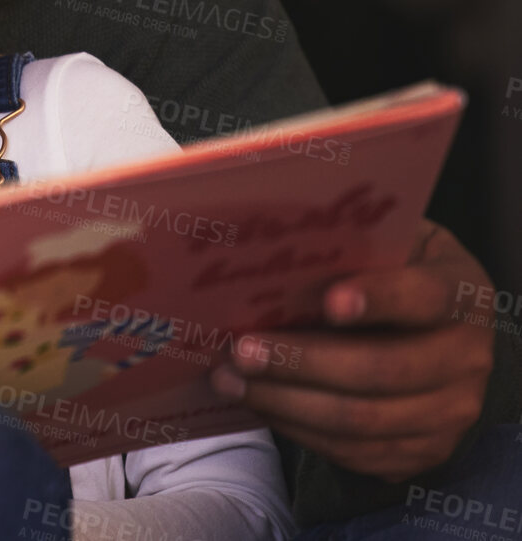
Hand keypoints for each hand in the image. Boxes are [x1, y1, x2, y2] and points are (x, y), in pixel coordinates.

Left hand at [210, 220, 495, 481]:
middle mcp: (467, 356)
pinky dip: (301, 430)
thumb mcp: (385, 245)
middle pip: (382, 369)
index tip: (329, 302)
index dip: (379, 299)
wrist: (434, 329)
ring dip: (287, 403)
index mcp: (460, 291)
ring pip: (363, 420)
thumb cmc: (390, 272)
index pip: (424, 297)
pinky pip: (358, 452)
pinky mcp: (428, 450)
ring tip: (230, 381)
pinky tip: (260, 404)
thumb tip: (269, 253)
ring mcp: (452, 410)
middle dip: (301, 362)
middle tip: (239, 351)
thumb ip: (348, 248)